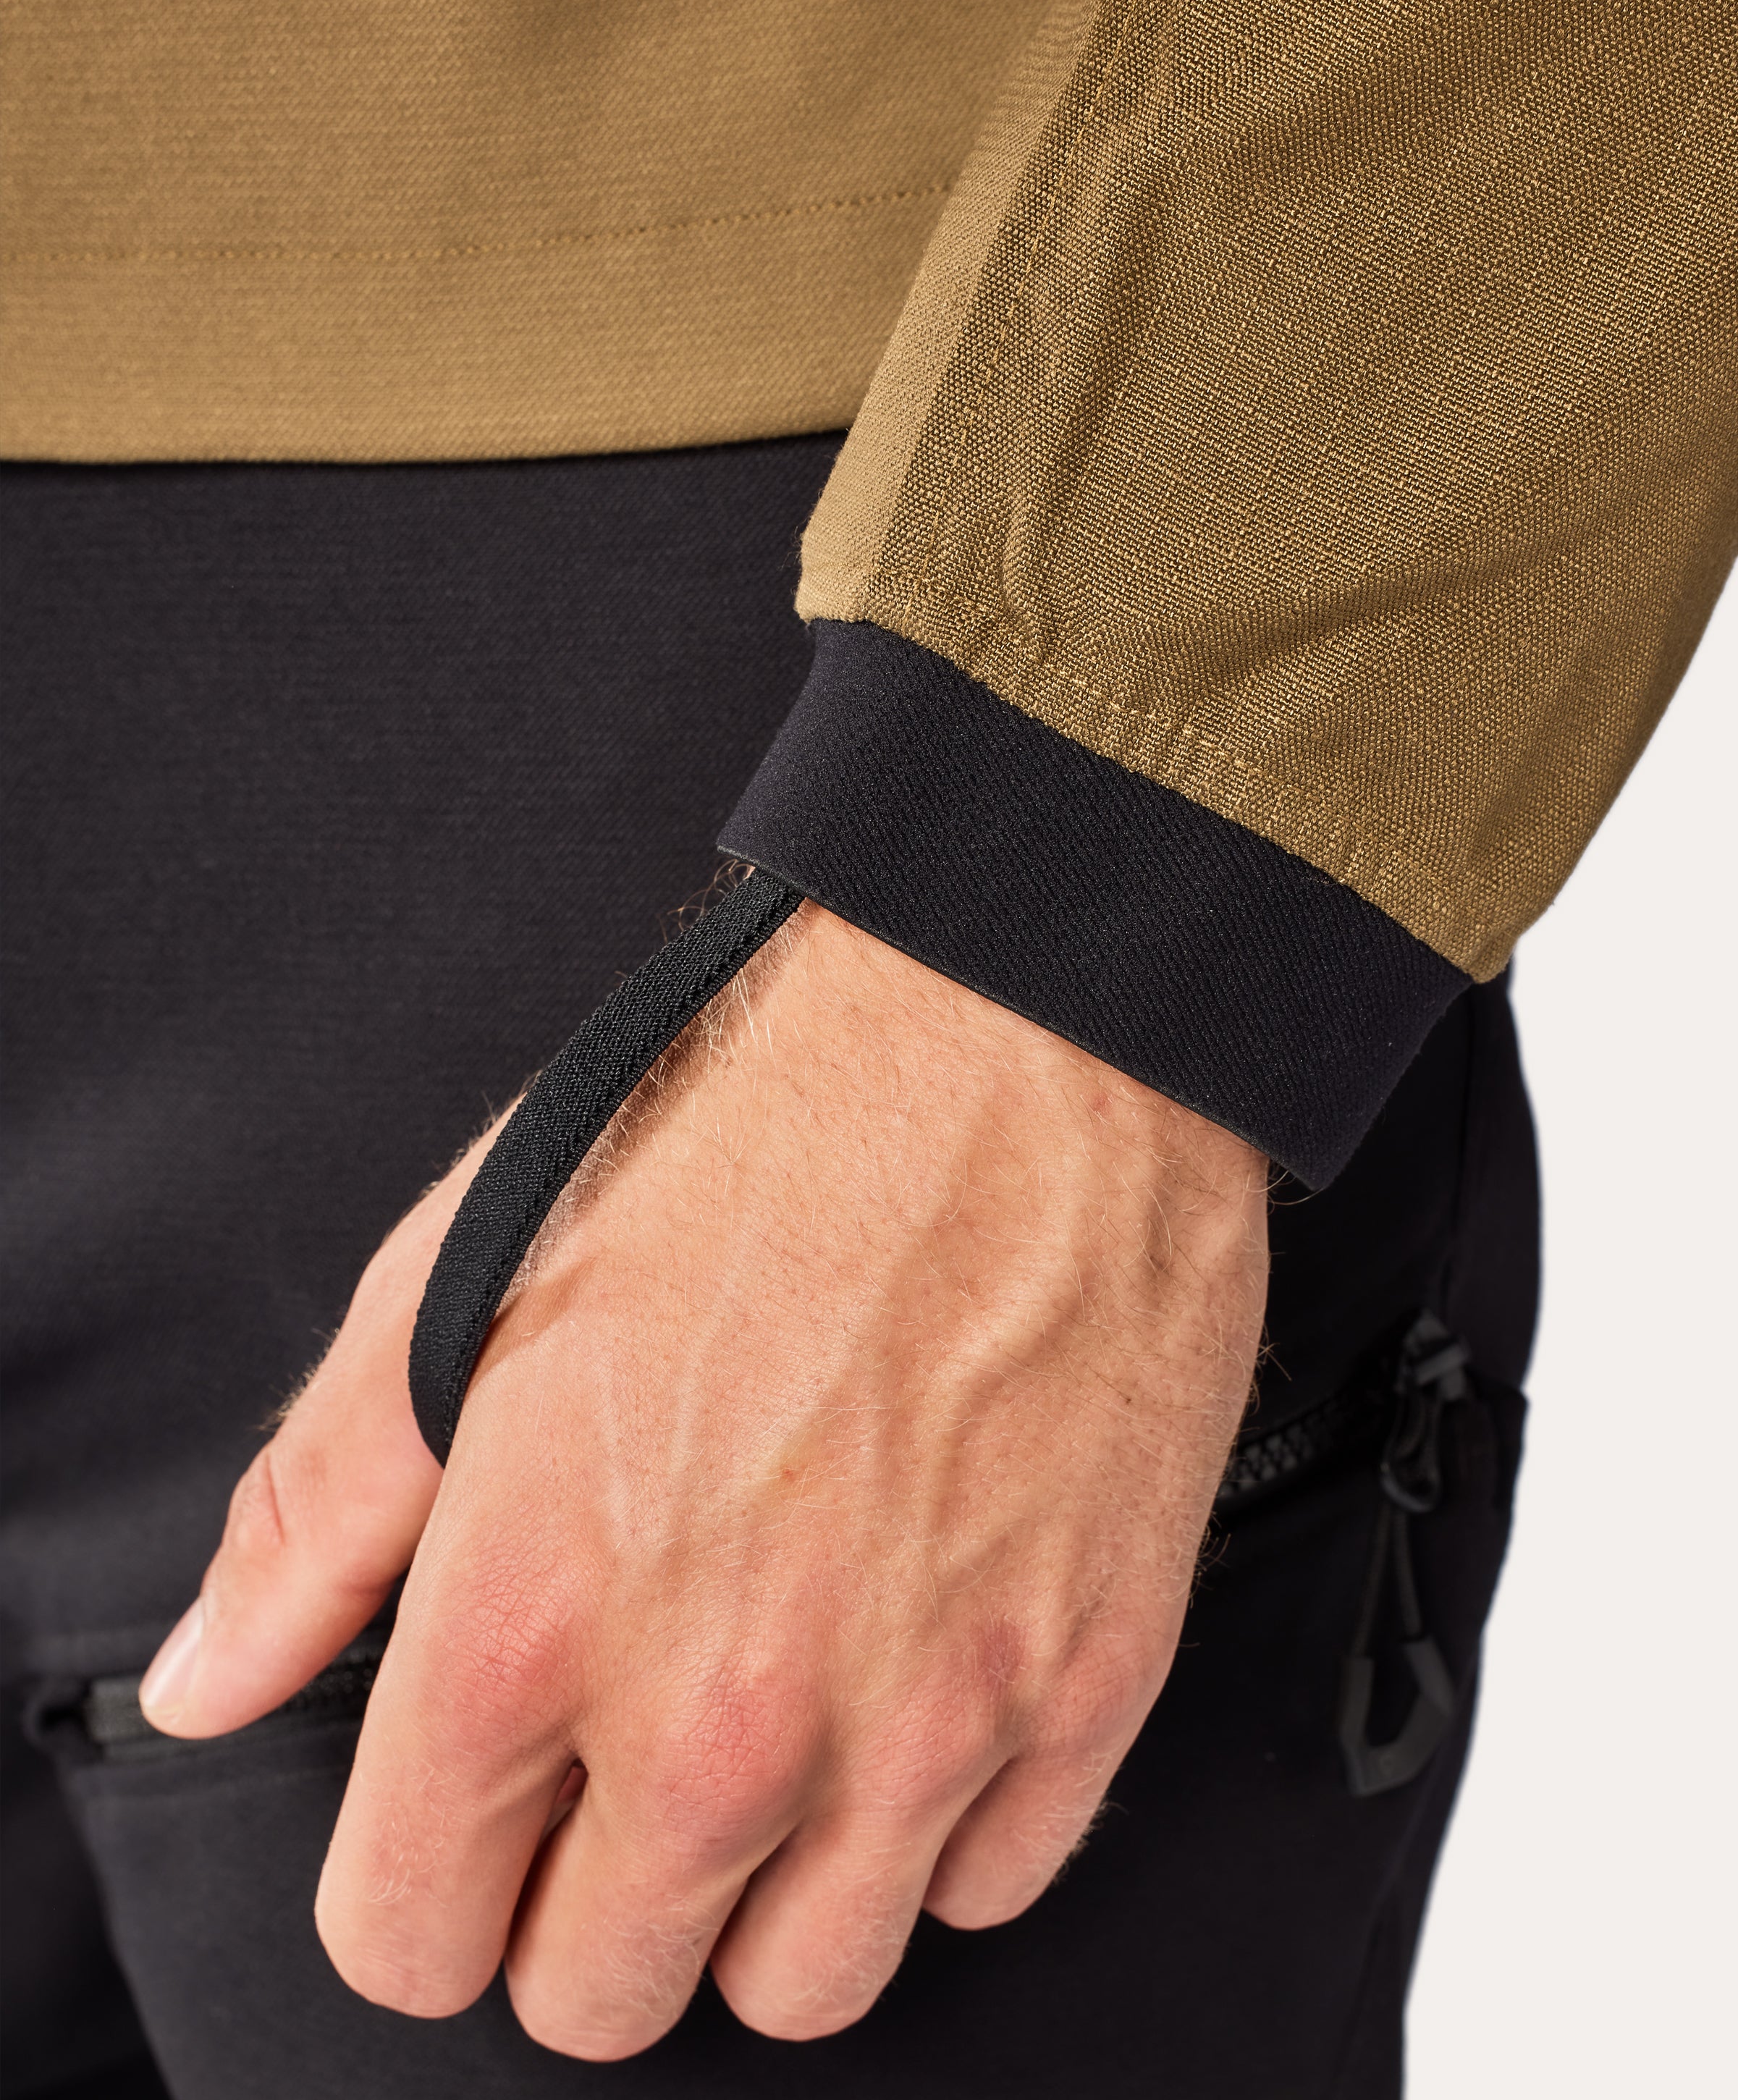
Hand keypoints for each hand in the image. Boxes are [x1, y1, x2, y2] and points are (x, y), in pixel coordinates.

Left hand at [141, 901, 1267, 2056]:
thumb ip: (315, 1518)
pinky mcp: (1086, 1682)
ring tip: (770, 1739)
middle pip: (601, 1996)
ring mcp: (924, 1715)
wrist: (1021, 1033)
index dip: (418, 1885)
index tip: (462, 1822)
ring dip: (763, 1895)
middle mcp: (726, 1710)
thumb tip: (212, 1676)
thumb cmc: (753, 1131)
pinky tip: (909, 1688)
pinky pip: (986, 1887)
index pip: (411, 1936)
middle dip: (582, 1904)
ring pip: (802, 1987)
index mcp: (537, 1615)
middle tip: (617, 1764)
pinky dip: (937, 1824)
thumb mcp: (465, 1283)